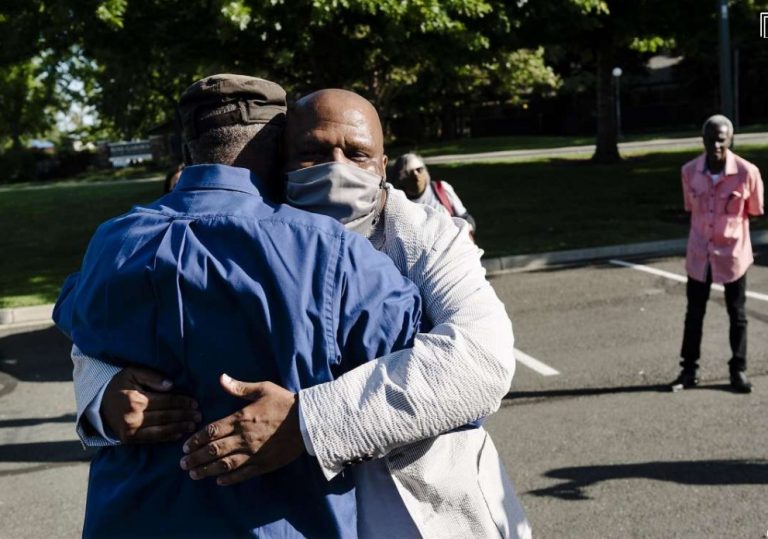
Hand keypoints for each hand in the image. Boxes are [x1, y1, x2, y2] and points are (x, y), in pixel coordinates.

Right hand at [101, 366, 199, 442]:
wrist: (97, 403)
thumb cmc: (119, 384)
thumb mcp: (132, 373)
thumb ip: (152, 377)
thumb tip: (171, 386)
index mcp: (136, 399)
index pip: (166, 401)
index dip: (182, 402)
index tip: (195, 403)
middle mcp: (134, 417)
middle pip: (166, 416)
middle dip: (185, 416)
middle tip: (199, 415)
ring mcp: (131, 430)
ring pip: (161, 430)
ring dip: (179, 428)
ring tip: (193, 426)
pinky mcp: (129, 439)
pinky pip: (152, 438)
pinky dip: (167, 437)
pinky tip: (178, 434)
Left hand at [180, 374, 302, 485]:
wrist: (308, 420)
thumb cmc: (285, 402)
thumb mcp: (263, 388)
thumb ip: (240, 387)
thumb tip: (221, 378)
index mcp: (241, 418)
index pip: (212, 431)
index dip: (196, 439)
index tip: (185, 446)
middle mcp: (244, 437)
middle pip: (213, 450)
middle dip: (196, 458)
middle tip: (183, 464)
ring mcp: (253, 453)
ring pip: (224, 465)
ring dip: (207, 470)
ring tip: (194, 474)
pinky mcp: (264, 464)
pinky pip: (243, 474)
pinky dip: (229, 479)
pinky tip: (219, 481)